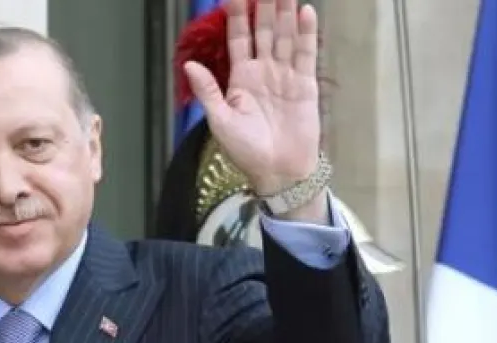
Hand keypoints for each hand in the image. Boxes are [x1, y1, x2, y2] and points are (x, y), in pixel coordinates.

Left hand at [181, 0, 320, 196]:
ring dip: (285, 12)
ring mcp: (286, 75)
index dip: (237, 16)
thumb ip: (208, 91)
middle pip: (264, 30)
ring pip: (285, 36)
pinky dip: (306, 33)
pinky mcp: (306, 84)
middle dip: (263, 6)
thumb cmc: (246, 152)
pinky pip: (306, 53)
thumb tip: (189, 65)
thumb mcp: (220, 121)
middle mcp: (264, 72)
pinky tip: (305, 11)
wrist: (278, 172)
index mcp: (241, 79)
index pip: (239, 38)